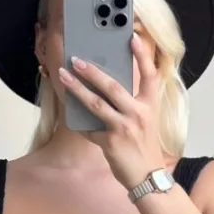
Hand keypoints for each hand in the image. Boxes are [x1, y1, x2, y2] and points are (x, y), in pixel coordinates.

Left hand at [58, 33, 167, 188]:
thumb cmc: (144, 146)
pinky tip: (69, 113)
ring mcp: (124, 128)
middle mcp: (139, 114)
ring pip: (96, 104)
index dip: (142, 55)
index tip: (133, 37)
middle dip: (92, 71)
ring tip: (64, 76)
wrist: (147, 177)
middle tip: (76, 60)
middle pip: (113, 86)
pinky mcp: (111, 142)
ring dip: (77, 89)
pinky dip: (79, 122)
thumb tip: (104, 87)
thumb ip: (130, 103)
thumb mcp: (145, 120)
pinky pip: (90, 128)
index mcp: (150, 105)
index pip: (150, 75)